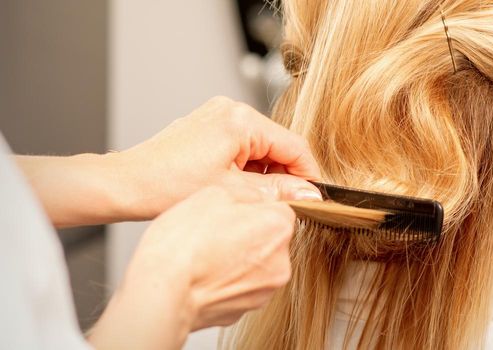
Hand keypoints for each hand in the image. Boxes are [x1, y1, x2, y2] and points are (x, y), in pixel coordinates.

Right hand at [89, 184, 295, 349]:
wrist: (162, 291)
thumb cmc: (183, 242)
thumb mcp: (214, 193)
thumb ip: (246, 194)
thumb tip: (255, 200)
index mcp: (278, 227)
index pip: (278, 209)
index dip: (251, 209)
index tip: (229, 213)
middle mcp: (281, 261)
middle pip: (269, 239)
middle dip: (247, 234)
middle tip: (214, 234)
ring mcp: (265, 289)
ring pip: (256, 264)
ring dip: (238, 258)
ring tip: (206, 256)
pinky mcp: (246, 309)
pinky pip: (241, 286)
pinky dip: (227, 280)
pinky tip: (204, 276)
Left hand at [118, 96, 321, 218]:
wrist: (126, 184)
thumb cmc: (167, 186)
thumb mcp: (233, 193)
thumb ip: (277, 192)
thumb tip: (309, 194)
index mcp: (242, 120)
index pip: (294, 146)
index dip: (308, 175)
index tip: (315, 197)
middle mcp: (230, 110)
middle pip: (277, 145)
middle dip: (283, 176)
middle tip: (285, 205)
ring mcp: (217, 116)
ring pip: (259, 148)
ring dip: (263, 174)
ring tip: (252, 200)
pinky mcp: (206, 127)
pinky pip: (240, 146)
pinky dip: (245, 168)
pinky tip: (235, 189)